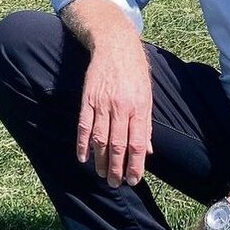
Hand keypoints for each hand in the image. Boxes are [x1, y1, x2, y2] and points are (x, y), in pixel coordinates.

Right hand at [75, 43, 152, 187]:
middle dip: (117, 168)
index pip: (137, 144)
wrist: (115, 46)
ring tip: (102, 175)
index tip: (133, 180)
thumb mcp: (147, 97)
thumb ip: (145, 126)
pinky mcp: (88, 99)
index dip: (135, 165)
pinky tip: (83, 158)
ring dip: (101, 160)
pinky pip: (84, 125)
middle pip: (118, 145)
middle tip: (115, 183)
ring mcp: (102, 104)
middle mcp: (121, 108)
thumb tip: (146, 152)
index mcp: (139, 108)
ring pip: (100, 139)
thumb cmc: (134, 73)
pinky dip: (83, 143)